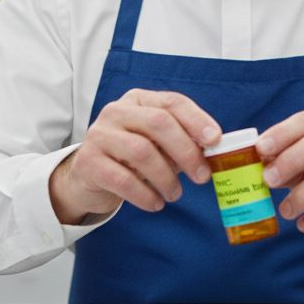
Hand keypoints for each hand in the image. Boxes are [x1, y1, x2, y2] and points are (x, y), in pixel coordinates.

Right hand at [50, 89, 220, 224]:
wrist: (88, 176)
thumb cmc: (131, 158)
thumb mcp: (156, 144)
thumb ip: (180, 142)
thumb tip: (212, 151)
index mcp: (138, 100)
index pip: (172, 102)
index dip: (197, 120)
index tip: (215, 141)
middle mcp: (116, 111)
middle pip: (159, 123)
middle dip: (186, 151)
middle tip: (202, 177)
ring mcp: (99, 135)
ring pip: (142, 152)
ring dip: (166, 178)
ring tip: (175, 194)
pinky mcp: (89, 162)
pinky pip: (123, 179)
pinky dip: (145, 195)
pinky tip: (155, 203)